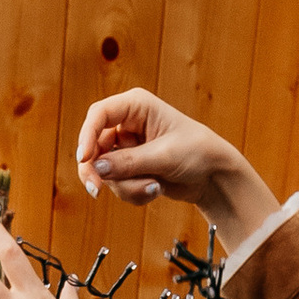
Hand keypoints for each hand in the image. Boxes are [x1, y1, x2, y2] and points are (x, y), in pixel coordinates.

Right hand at [75, 89, 278, 245]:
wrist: (213, 176)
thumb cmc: (197, 152)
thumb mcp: (164, 156)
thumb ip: (129, 163)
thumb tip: (98, 169)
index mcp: (136, 106)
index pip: (99, 115)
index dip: (87, 136)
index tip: (84, 159)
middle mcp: (126, 124)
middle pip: (93, 147)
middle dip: (98, 171)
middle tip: (97, 191)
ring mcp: (126, 148)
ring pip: (105, 171)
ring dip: (127, 186)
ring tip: (154, 186)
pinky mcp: (129, 169)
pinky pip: (117, 185)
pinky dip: (134, 193)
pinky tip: (155, 189)